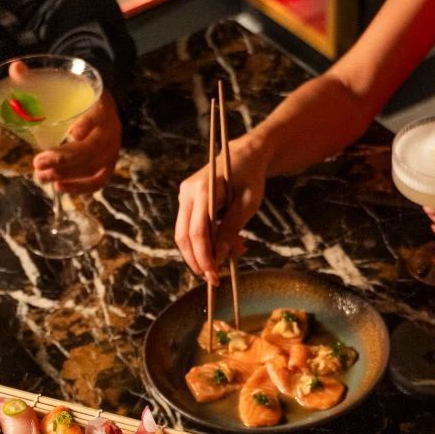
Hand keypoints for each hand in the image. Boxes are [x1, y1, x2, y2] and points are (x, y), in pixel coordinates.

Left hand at [32, 89, 120, 193]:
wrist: (102, 107)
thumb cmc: (78, 98)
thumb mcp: (64, 85)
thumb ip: (38, 79)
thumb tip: (14, 68)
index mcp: (101, 106)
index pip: (97, 116)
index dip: (87, 125)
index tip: (72, 132)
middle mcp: (111, 129)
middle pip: (91, 148)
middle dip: (64, 158)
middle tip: (38, 162)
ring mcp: (112, 149)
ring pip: (92, 166)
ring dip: (65, 174)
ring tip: (40, 176)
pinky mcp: (108, 164)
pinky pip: (98, 180)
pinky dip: (80, 187)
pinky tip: (59, 187)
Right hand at [173, 135, 267, 282]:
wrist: (245, 155)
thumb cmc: (250, 177)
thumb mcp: (248, 204)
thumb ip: (232, 228)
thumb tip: (220, 255)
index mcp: (203, 189)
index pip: (197, 232)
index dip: (204, 257)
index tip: (214, 275)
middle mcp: (188, 192)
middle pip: (184, 236)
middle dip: (197, 261)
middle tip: (213, 279)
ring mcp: (185, 196)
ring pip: (184, 234)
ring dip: (200, 253)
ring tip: (224, 261)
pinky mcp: (188, 201)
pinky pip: (190, 227)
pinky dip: (204, 242)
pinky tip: (223, 246)